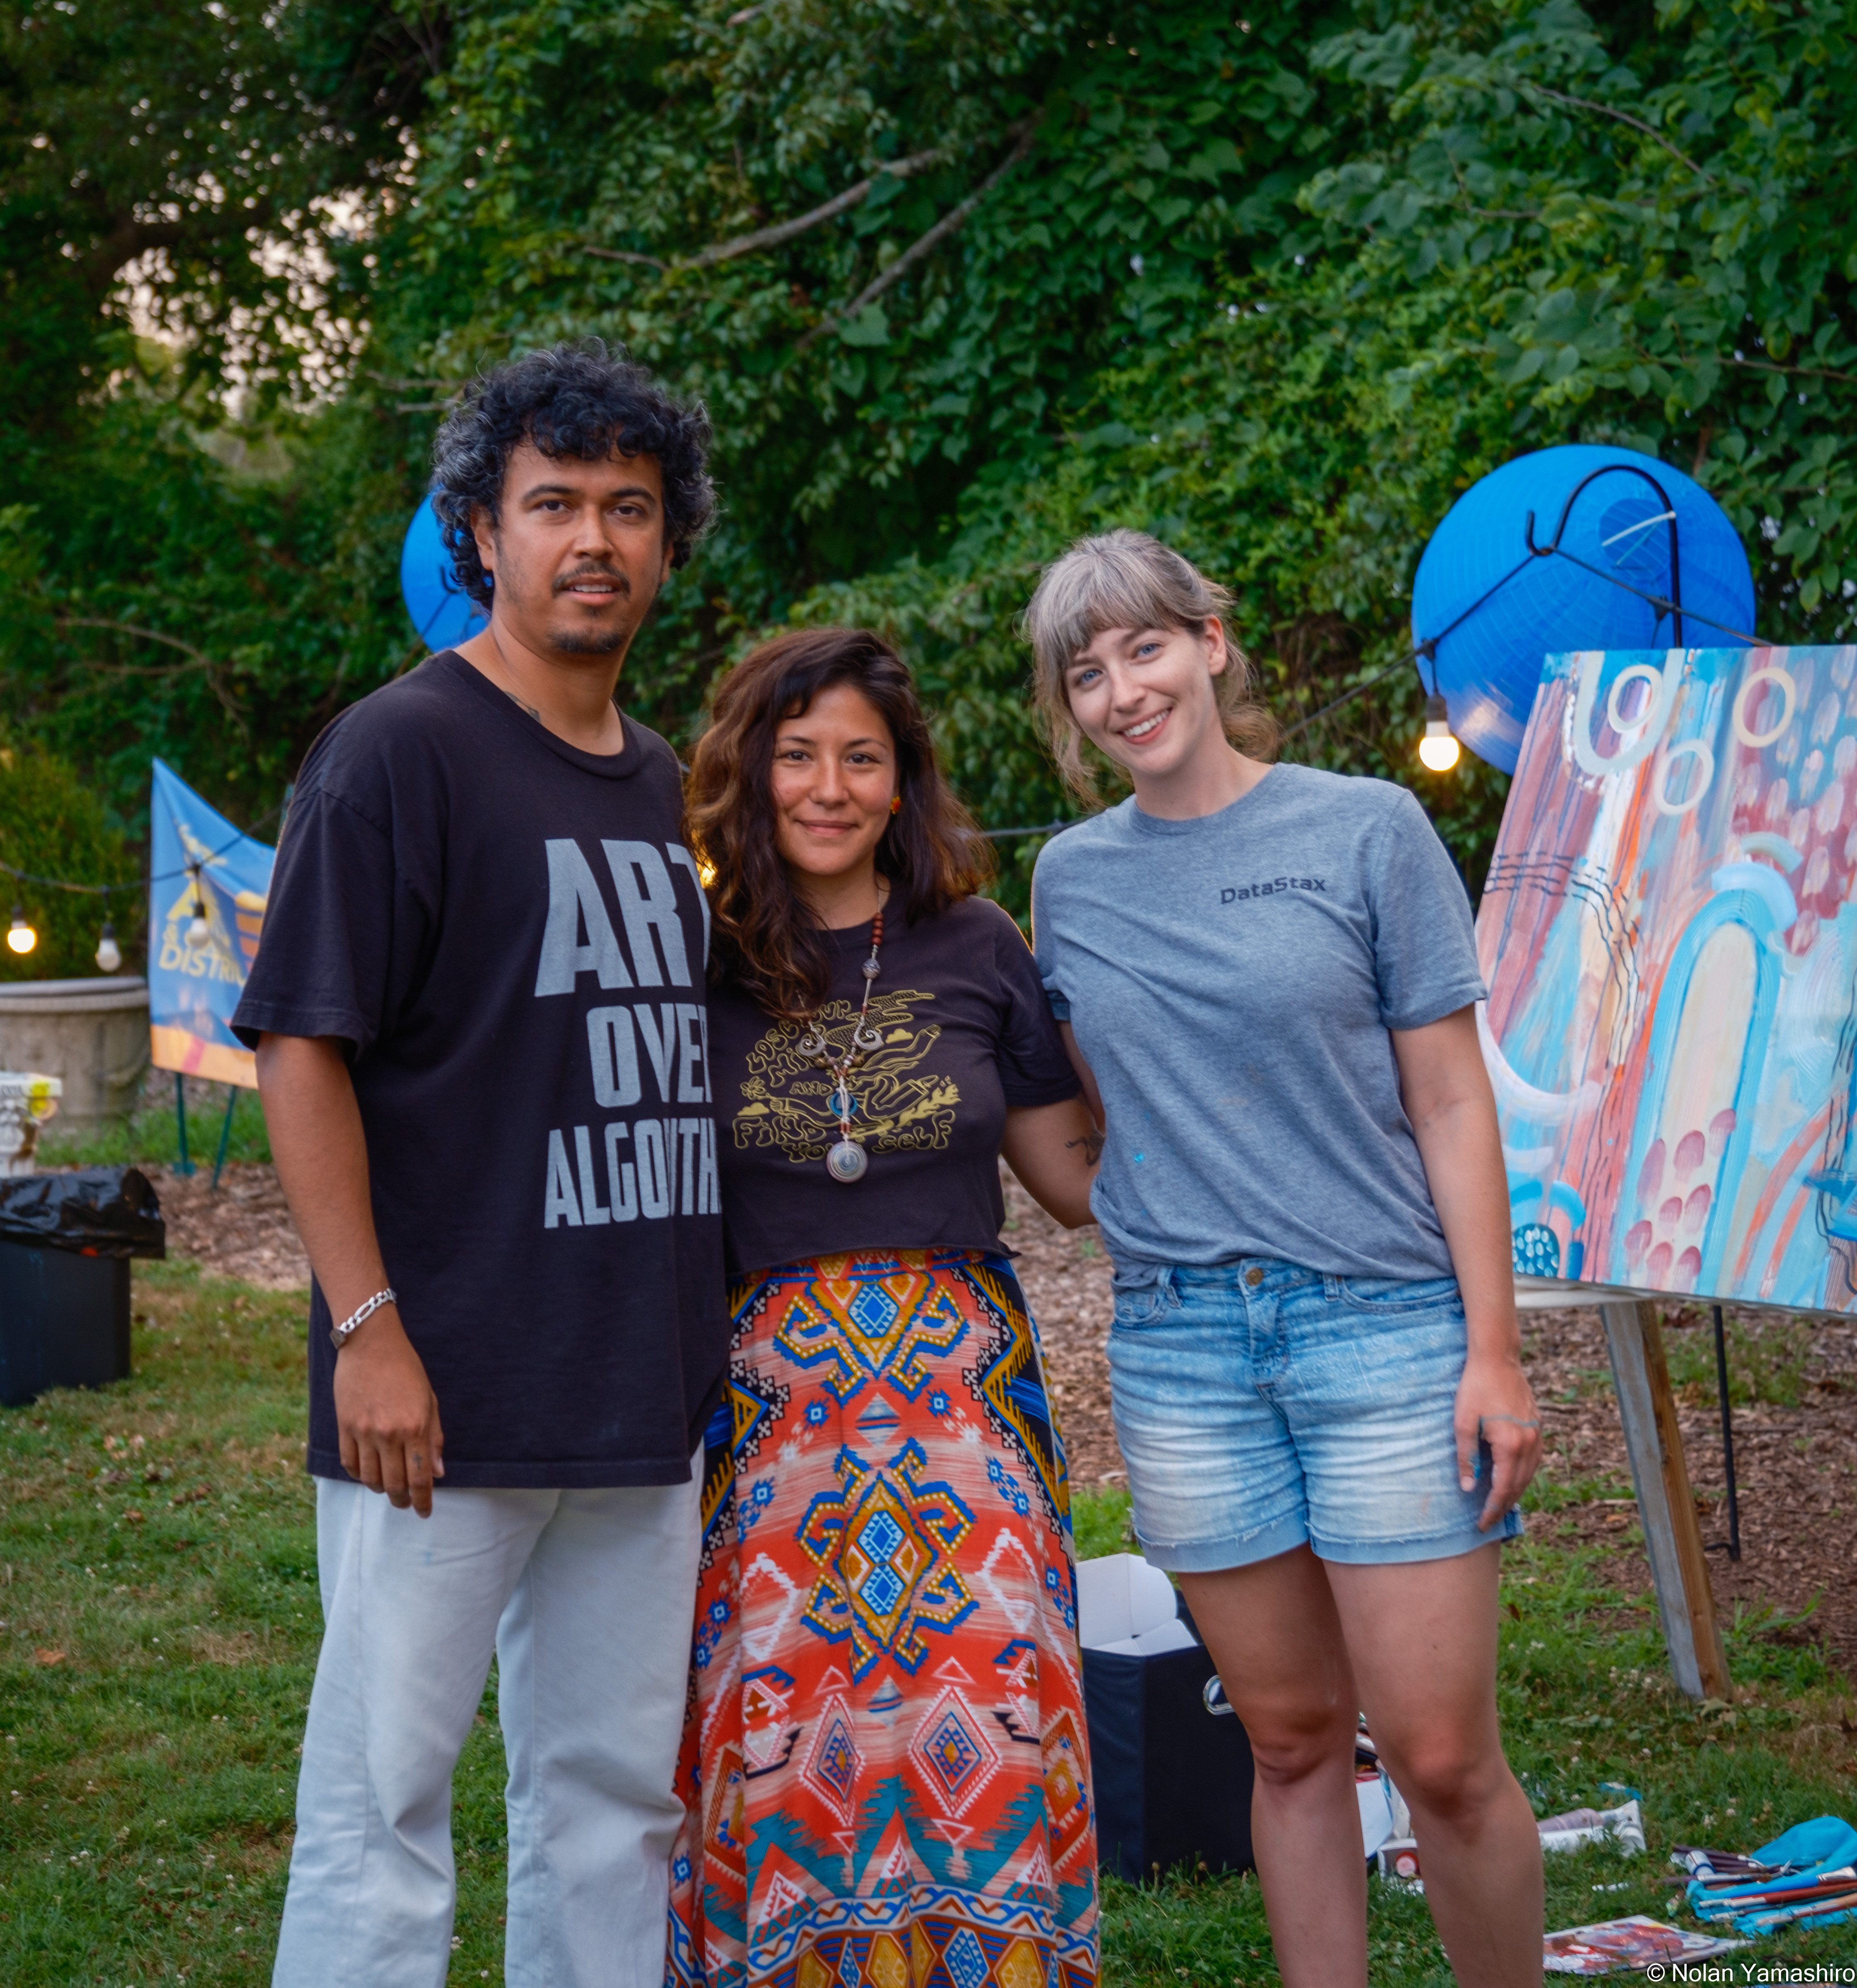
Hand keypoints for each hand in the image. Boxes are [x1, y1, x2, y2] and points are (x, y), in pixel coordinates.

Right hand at [333, 1307, 444, 1516]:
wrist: (370, 1344)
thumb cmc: (406, 1369)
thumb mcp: (429, 1400)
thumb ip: (434, 1437)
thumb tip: (438, 1472)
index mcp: (415, 1427)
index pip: (420, 1478)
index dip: (423, 1501)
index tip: (424, 1512)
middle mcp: (389, 1434)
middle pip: (394, 1484)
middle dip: (402, 1500)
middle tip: (406, 1504)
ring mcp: (363, 1432)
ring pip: (370, 1478)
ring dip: (381, 1490)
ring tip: (388, 1489)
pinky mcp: (344, 1426)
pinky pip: (349, 1463)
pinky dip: (359, 1475)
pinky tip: (368, 1474)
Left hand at [1453, 1349, 1541, 1529]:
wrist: (1496, 1359)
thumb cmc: (1475, 1388)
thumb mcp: (1462, 1423)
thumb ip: (1466, 1458)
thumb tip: (1468, 1488)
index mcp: (1511, 1445)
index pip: (1503, 1488)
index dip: (1492, 1509)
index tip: (1482, 1524)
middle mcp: (1529, 1443)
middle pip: (1519, 1485)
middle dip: (1504, 1506)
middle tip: (1489, 1522)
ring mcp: (1536, 1434)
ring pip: (1529, 1474)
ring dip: (1515, 1492)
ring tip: (1499, 1506)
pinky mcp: (1536, 1426)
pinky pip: (1533, 1460)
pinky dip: (1523, 1474)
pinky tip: (1512, 1479)